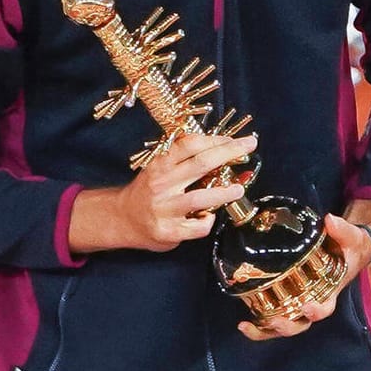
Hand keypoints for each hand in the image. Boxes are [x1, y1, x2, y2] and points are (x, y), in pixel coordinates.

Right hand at [67, 132, 256, 253]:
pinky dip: (209, 220)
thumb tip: (226, 157)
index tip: (234, 139)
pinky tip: (210, 216)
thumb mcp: (160, 171)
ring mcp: (165, 209)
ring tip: (238, 189)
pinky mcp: (168, 231)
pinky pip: (197, 226)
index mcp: (160, 165)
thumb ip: (186, 164)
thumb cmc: (148, 192)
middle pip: (200, 164)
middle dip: (228, 152)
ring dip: (224, 192)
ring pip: (200, 198)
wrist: (122, 219)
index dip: (215, 139)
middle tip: (248, 146)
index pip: (189, 144)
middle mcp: (161, 184)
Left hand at [237, 213, 370, 341]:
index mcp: (329, 293)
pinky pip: (270, 315)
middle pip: (300, 324)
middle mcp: (312, 303)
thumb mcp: (351, 238)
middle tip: (273, 320)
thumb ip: (342, 231)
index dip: (317, 311)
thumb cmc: (348, 248)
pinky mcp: (283, 299)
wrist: (344, 251)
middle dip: (286, 325)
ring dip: (265, 330)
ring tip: (246, 326)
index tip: (308, 308)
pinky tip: (242, 323)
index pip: (325, 308)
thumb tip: (329, 221)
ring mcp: (296, 303)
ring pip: (282, 325)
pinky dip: (257, 324)